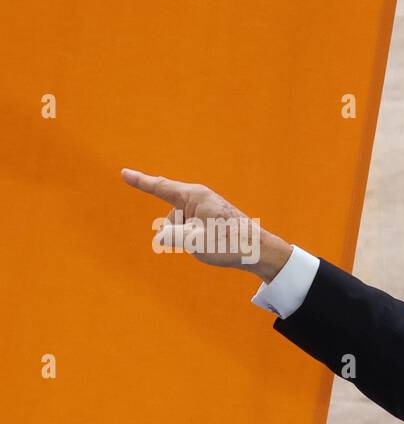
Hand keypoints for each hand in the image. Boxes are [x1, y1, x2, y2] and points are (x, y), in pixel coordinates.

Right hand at [120, 168, 291, 281]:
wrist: (258, 251)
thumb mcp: (194, 241)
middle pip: (171, 215)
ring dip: (187, 239)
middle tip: (205, 242)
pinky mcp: (211, 219)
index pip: (161, 187)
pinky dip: (195, 241)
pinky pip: (191, 230)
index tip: (124, 172)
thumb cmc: (228, 243)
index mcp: (194, 195)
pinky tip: (213, 246)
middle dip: (177, 233)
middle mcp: (199, 198)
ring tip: (213, 245)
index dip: (141, 182)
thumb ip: (171, 236)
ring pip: (181, 226)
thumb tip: (162, 237)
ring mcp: (206, 208)